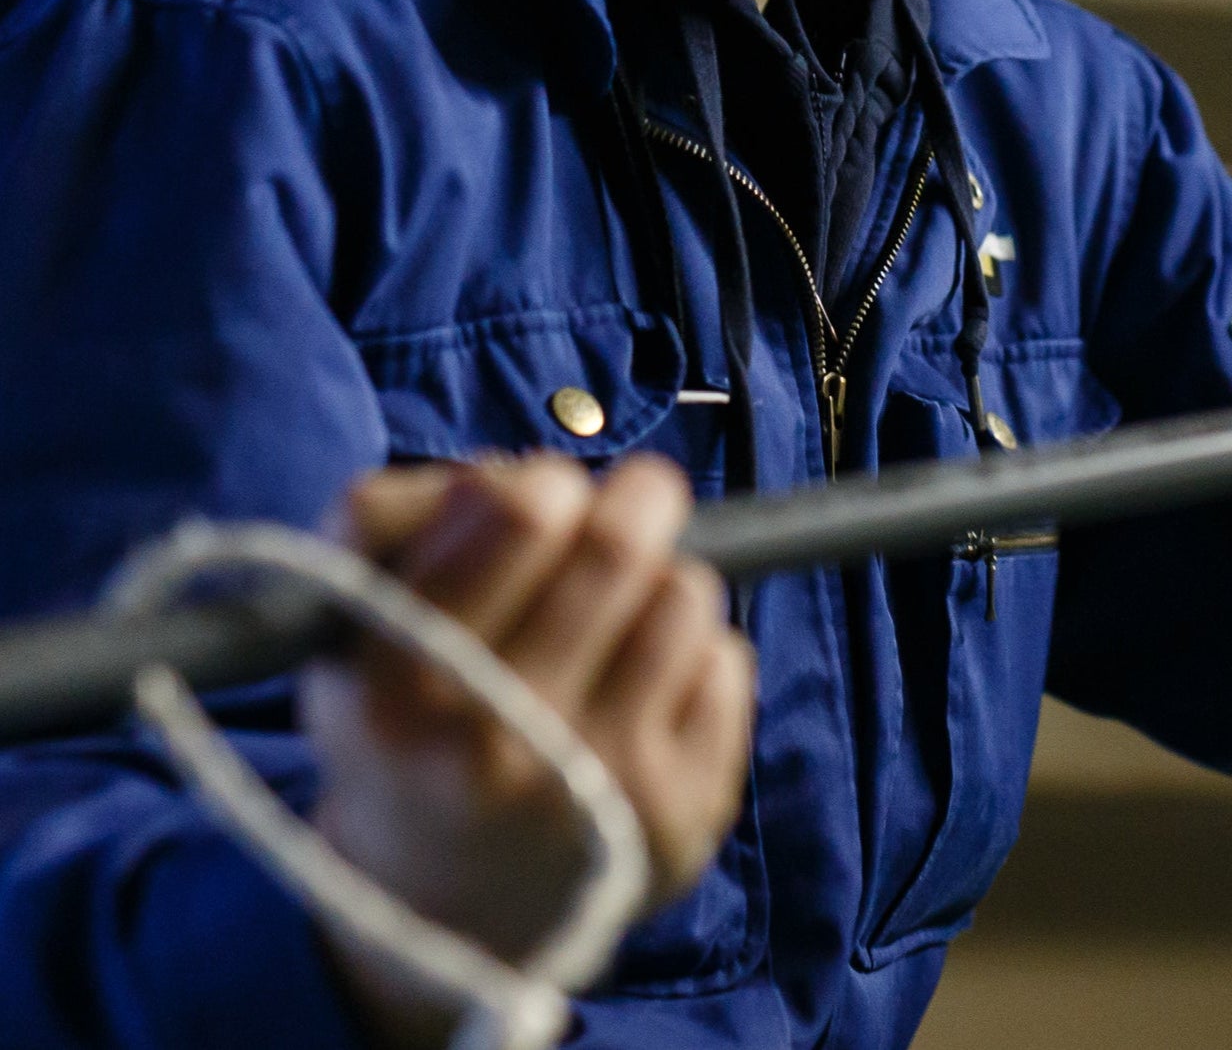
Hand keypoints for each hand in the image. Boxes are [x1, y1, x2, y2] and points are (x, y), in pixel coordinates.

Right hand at [301, 453, 755, 1049]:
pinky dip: (695, 658)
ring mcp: (597, 788)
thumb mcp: (351, 625)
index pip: (526, 513)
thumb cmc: (409, 723)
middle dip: (638, 501)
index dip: (549, 485)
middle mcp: (499, 746)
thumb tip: (511, 472)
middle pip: (622, 544)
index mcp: (404, 685)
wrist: (442, 911)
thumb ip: (392, 518)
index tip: (547, 498)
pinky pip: (727, 662)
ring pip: (687, 593)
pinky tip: (644, 698)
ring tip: (619, 624)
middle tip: (633, 506)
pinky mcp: (681, 813)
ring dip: (662, 584)